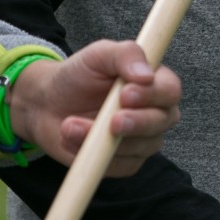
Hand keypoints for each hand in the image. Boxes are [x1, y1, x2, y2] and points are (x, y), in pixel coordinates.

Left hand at [8, 40, 181, 174]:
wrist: (48, 104)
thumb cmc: (78, 76)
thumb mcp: (98, 54)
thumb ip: (125, 54)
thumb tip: (146, 74)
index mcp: (155, 82)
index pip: (170, 90)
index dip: (152, 94)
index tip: (125, 94)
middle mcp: (155, 112)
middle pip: (162, 122)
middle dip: (137, 123)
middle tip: (112, 122)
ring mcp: (142, 139)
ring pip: (140, 146)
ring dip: (103, 139)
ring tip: (70, 125)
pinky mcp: (125, 162)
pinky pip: (120, 165)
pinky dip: (94, 155)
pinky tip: (73, 139)